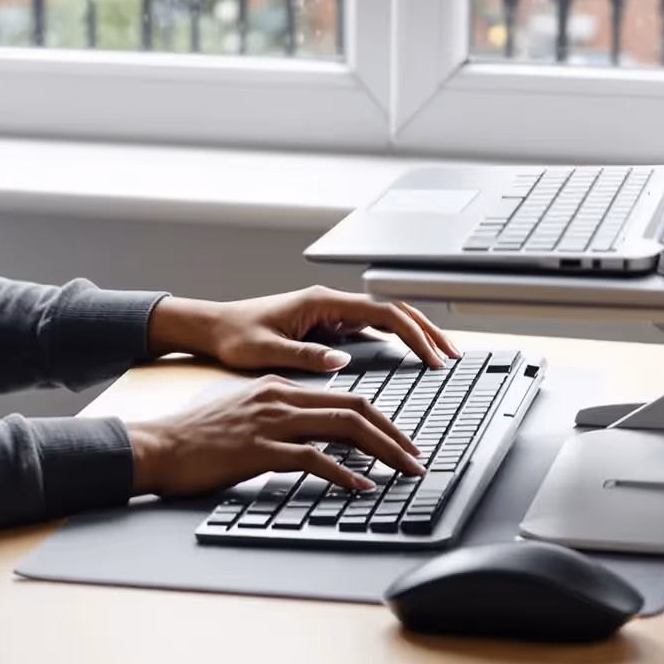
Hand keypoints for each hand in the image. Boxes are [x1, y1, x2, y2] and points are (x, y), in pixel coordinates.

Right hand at [125, 374, 424, 496]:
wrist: (158, 446)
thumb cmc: (196, 436)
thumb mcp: (243, 413)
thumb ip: (279, 416)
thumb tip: (312, 435)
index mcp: (279, 387)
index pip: (345, 396)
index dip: (381, 419)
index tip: (401, 441)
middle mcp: (280, 397)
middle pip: (354, 407)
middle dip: (394, 433)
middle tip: (417, 458)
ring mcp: (271, 422)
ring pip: (343, 428)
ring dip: (382, 451)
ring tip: (403, 472)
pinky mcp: (259, 449)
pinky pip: (313, 458)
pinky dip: (344, 473)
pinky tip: (361, 486)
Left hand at [145, 287, 459, 373]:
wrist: (213, 326)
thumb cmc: (234, 336)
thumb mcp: (266, 351)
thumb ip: (304, 356)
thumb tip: (341, 360)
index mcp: (321, 303)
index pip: (383, 313)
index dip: (413, 335)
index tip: (433, 358)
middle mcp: (330, 303)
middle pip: (393, 310)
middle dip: (426, 330)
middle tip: (451, 356)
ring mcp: (330, 312)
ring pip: (385, 317)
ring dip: (414, 333)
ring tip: (439, 356)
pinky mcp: (326, 324)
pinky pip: (370, 327)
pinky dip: (394, 339)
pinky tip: (407, 355)